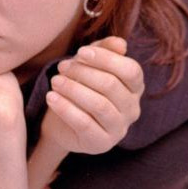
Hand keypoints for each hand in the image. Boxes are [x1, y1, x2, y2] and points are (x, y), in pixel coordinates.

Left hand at [41, 37, 143, 154]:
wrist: (63, 123)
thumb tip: (120, 44)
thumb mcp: (91, 63)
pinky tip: (51, 97)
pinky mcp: (101, 144)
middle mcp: (133, 109)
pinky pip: (84, 124)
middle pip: (112, 86)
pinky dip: (66, 108)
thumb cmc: (81, 87)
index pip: (131, 71)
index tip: (81, 52)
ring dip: (74, 89)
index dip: (106, 59)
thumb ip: (105, 49)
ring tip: (55, 81)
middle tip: (61, 67)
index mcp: (135, 88)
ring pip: (99, 105)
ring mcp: (119, 129)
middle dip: (83, 72)